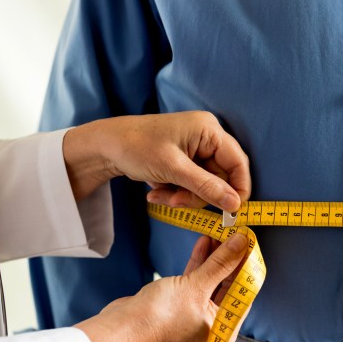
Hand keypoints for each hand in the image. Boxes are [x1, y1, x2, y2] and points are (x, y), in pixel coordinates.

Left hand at [62, 111, 249, 211]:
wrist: (105, 146)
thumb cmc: (137, 147)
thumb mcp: (173, 170)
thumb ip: (207, 187)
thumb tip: (235, 204)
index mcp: (209, 130)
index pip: (238, 163)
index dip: (238, 189)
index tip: (230, 211)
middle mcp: (206, 137)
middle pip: (220, 177)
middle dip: (198, 195)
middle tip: (176, 202)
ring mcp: (195, 149)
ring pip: (204, 184)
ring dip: (184, 196)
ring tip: (160, 195)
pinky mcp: (184, 160)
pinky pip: (191, 183)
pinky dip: (176, 191)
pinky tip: (156, 190)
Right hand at [75, 233, 247, 341]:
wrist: (122, 327)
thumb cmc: (159, 317)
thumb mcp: (196, 286)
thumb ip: (221, 263)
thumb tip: (243, 242)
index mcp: (224, 328)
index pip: (244, 292)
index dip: (247, 264)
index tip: (250, 241)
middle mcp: (213, 323)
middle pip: (229, 284)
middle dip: (231, 257)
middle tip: (236, 232)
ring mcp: (196, 313)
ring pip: (212, 280)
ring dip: (215, 256)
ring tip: (221, 232)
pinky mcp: (181, 303)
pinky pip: (196, 280)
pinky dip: (200, 263)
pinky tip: (204, 242)